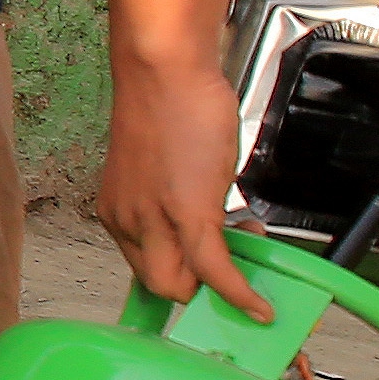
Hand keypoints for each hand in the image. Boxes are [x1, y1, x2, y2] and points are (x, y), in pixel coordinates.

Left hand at [97, 0, 265, 321]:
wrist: (166, 71)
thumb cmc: (170, 108)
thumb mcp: (162, 168)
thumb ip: (175, 204)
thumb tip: (215, 231)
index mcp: (118, 213)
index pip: (145, 272)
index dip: (183, 282)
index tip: (211, 280)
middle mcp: (127, 222)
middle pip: (161, 286)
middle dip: (204, 289)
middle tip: (238, 260)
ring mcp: (153, 220)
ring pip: (183, 284)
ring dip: (225, 286)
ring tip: (248, 241)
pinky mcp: (187, 213)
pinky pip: (213, 271)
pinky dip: (240, 294)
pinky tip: (261, 307)